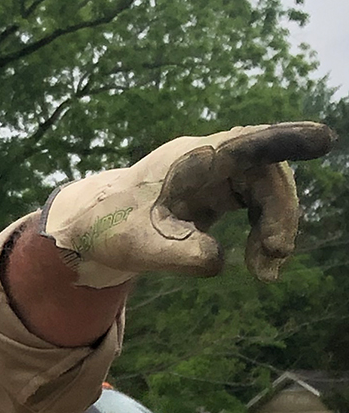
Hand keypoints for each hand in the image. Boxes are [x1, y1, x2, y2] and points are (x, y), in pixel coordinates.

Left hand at [41, 122, 335, 287]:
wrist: (90, 227)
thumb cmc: (109, 229)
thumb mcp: (138, 247)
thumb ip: (179, 254)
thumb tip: (219, 262)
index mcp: (188, 160)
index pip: (244, 144)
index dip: (284, 141)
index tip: (322, 139)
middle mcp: (206, 159)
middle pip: (266, 173)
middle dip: (280, 213)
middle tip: (275, 256)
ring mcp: (214, 174)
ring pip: (266, 190)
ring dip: (275, 227)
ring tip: (266, 273)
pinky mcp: (216, 193)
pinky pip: (256, 205)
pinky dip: (264, 233)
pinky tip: (260, 266)